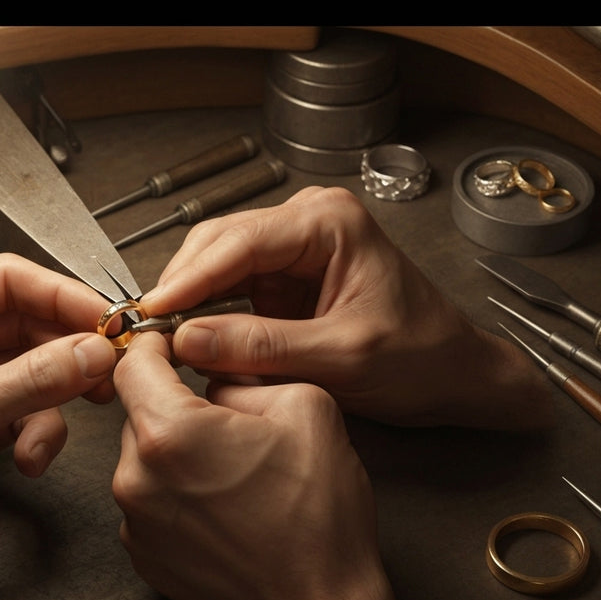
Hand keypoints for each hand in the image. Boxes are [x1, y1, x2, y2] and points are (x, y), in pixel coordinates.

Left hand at [0, 254, 117, 591]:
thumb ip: (34, 379)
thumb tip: (92, 351)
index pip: (8, 281)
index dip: (63, 296)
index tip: (106, 320)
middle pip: (29, 324)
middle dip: (68, 353)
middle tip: (106, 371)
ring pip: (36, 370)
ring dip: (51, 405)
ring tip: (47, 435)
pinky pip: (29, 409)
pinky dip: (37, 433)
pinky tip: (27, 459)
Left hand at [111, 332, 398, 599]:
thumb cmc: (318, 518)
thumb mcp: (306, 407)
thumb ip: (246, 372)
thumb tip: (215, 372)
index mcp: (170, 433)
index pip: (132, 362)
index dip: (155, 344)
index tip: (171, 344)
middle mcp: (137, 478)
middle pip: (138, 413)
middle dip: (175, 406)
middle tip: (228, 424)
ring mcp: (135, 522)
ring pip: (143, 459)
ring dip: (176, 454)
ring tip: (232, 475)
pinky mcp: (143, 555)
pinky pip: (149, 502)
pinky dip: (175, 495)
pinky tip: (220, 507)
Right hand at [138, 186, 549, 428]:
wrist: (454, 377)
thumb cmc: (422, 356)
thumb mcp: (342, 358)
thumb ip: (262, 348)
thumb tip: (189, 341)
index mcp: (329, 222)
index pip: (239, 242)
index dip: (188, 279)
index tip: (152, 313)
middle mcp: (307, 224)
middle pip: (218, 245)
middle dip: (181, 288)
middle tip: (146, 330)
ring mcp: (293, 250)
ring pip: (217, 267)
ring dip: (189, 303)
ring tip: (159, 339)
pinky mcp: (284, 281)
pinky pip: (231, 292)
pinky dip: (207, 316)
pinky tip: (188, 341)